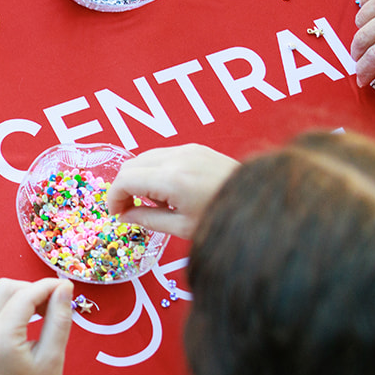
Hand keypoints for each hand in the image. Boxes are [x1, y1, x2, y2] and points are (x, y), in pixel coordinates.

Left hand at [0, 278, 72, 374]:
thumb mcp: (53, 358)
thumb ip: (59, 319)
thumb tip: (64, 287)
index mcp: (1, 340)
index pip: (24, 296)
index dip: (47, 286)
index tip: (65, 287)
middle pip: (4, 287)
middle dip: (30, 290)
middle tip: (50, 305)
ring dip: (11, 292)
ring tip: (32, 309)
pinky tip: (13, 314)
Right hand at [105, 144, 239, 238]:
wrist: (260, 204)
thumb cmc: (223, 219)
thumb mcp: (181, 227)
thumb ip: (147, 220)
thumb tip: (124, 216)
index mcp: (172, 179)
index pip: (125, 179)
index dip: (113, 197)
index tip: (116, 214)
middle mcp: (176, 157)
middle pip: (130, 165)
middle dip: (123, 187)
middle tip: (128, 210)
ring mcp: (187, 149)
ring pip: (144, 157)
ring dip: (138, 178)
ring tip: (151, 203)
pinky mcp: (195, 148)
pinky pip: (161, 155)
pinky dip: (153, 171)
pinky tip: (166, 191)